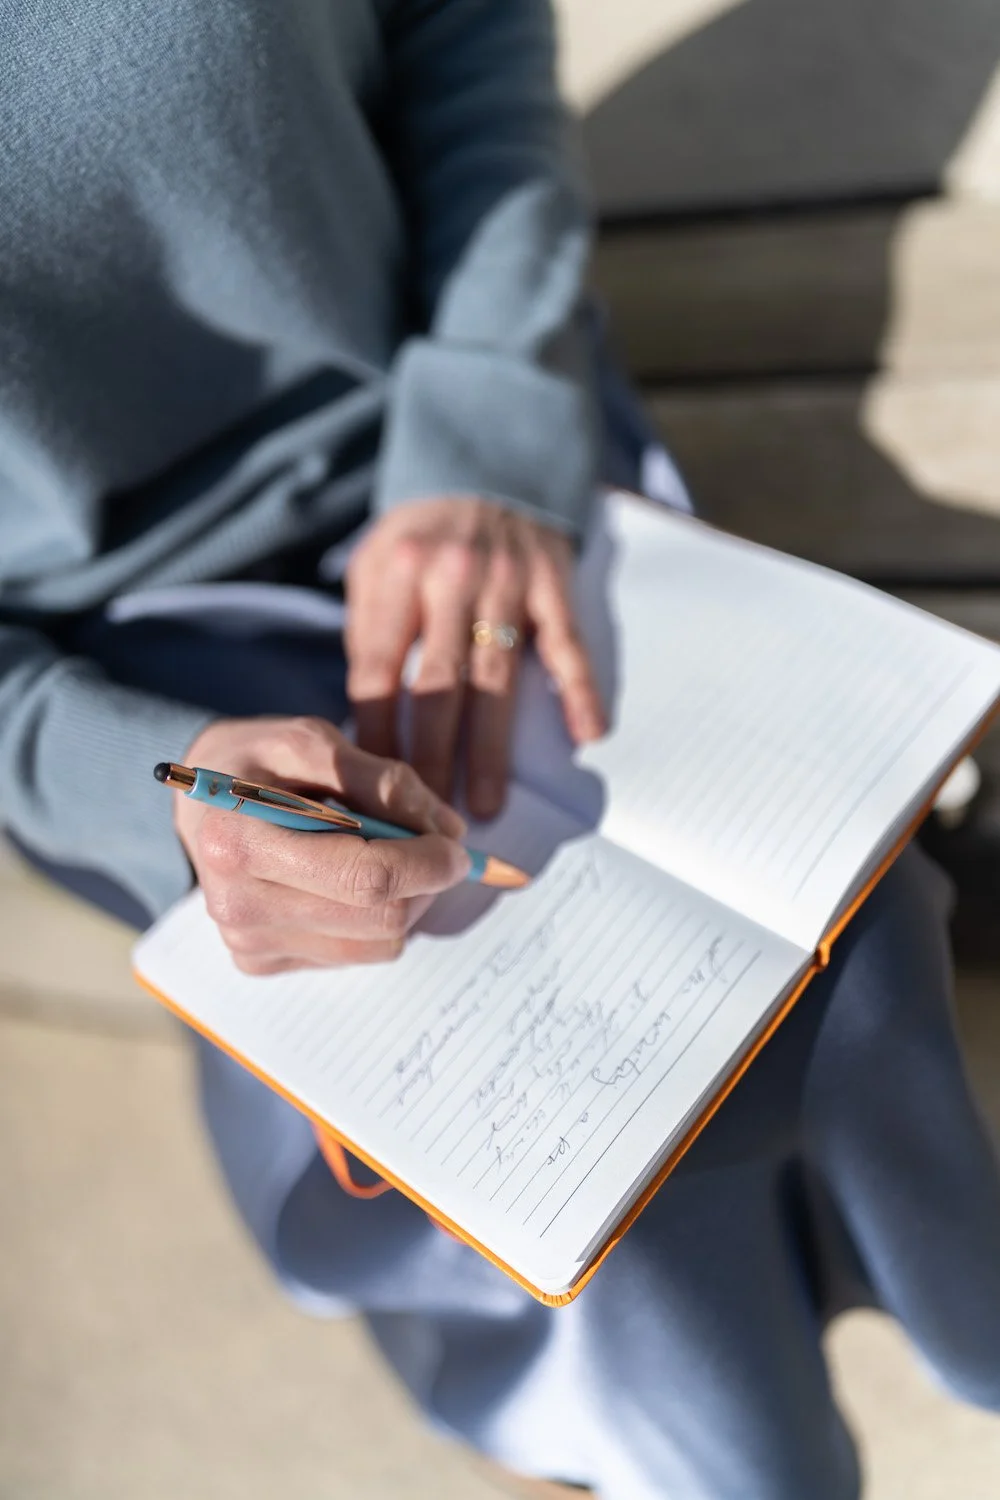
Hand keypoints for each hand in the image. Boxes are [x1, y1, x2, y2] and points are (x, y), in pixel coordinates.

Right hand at [175, 715, 469, 974]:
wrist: (199, 804)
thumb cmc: (257, 762)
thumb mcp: (312, 740)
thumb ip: (382, 780)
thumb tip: (446, 831)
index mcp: (241, 842)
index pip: (364, 877)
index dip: (427, 863)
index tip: (457, 845)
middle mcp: (238, 906)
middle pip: (380, 918)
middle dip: (426, 882)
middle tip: (435, 845)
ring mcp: (248, 943)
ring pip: (378, 944)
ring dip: (408, 901)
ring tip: (390, 854)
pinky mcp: (260, 963)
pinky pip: (356, 954)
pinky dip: (375, 919)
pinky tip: (351, 881)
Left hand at [345, 497, 605, 820]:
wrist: (486, 463)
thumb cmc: (420, 534)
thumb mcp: (373, 564)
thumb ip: (369, 632)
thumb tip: (365, 718)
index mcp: (396, 574)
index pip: (378, 668)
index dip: (375, 731)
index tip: (372, 785)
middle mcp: (451, 577)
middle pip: (438, 685)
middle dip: (431, 756)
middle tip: (427, 818)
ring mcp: (508, 580)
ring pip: (496, 679)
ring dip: (490, 748)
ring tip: (484, 804)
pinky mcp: (554, 582)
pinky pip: (568, 645)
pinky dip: (579, 690)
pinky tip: (588, 734)